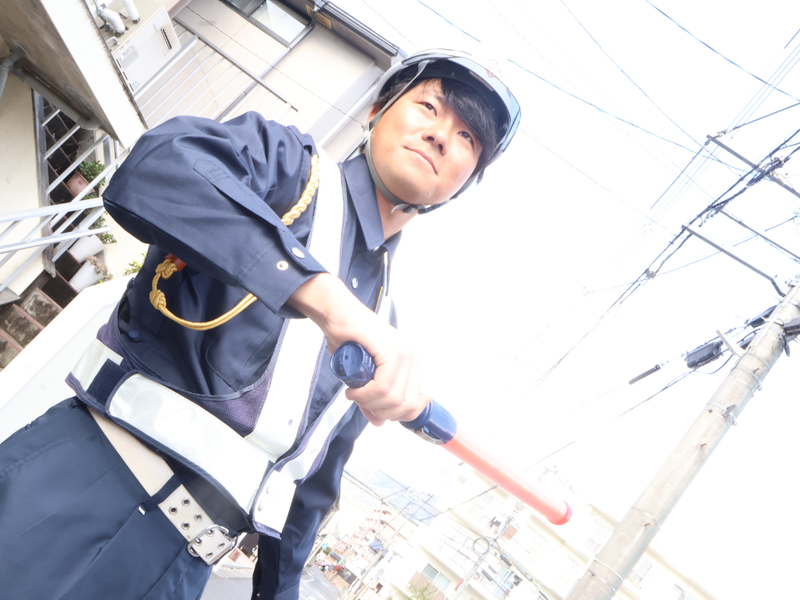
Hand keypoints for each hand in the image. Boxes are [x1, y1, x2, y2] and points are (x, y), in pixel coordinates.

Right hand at [287, 273, 429, 425]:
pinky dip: (366, 395)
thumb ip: (374, 398)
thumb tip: (380, 422)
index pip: (418, 402)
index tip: (378, 413)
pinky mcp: (391, 350)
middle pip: (408, 405)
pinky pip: (383, 386)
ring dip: (370, 403)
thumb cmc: (348, 339)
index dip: (398, 415)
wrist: (336, 313)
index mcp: (410, 361)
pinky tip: (354, 391)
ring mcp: (404, 351)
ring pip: (395, 398)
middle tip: (362, 404)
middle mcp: (412, 355)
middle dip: (383, 412)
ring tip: (354, 395)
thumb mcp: (363, 376)